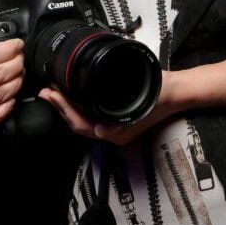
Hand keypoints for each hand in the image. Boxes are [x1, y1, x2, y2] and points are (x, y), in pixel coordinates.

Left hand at [38, 72, 177, 144]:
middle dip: (60, 108)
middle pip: (78, 125)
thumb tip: (99, 131)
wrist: (178, 91)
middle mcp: (114, 133)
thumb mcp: (144, 102)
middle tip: (47, 91)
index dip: (65, 109)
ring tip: (54, 92)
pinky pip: (90, 116)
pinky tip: (72, 95)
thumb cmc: (162, 93)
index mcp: (118, 132)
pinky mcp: (116, 118)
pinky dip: (78, 106)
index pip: (82, 124)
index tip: (53, 93)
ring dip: (67, 107)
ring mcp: (115, 127)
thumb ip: (122, 120)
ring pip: (83, 121)